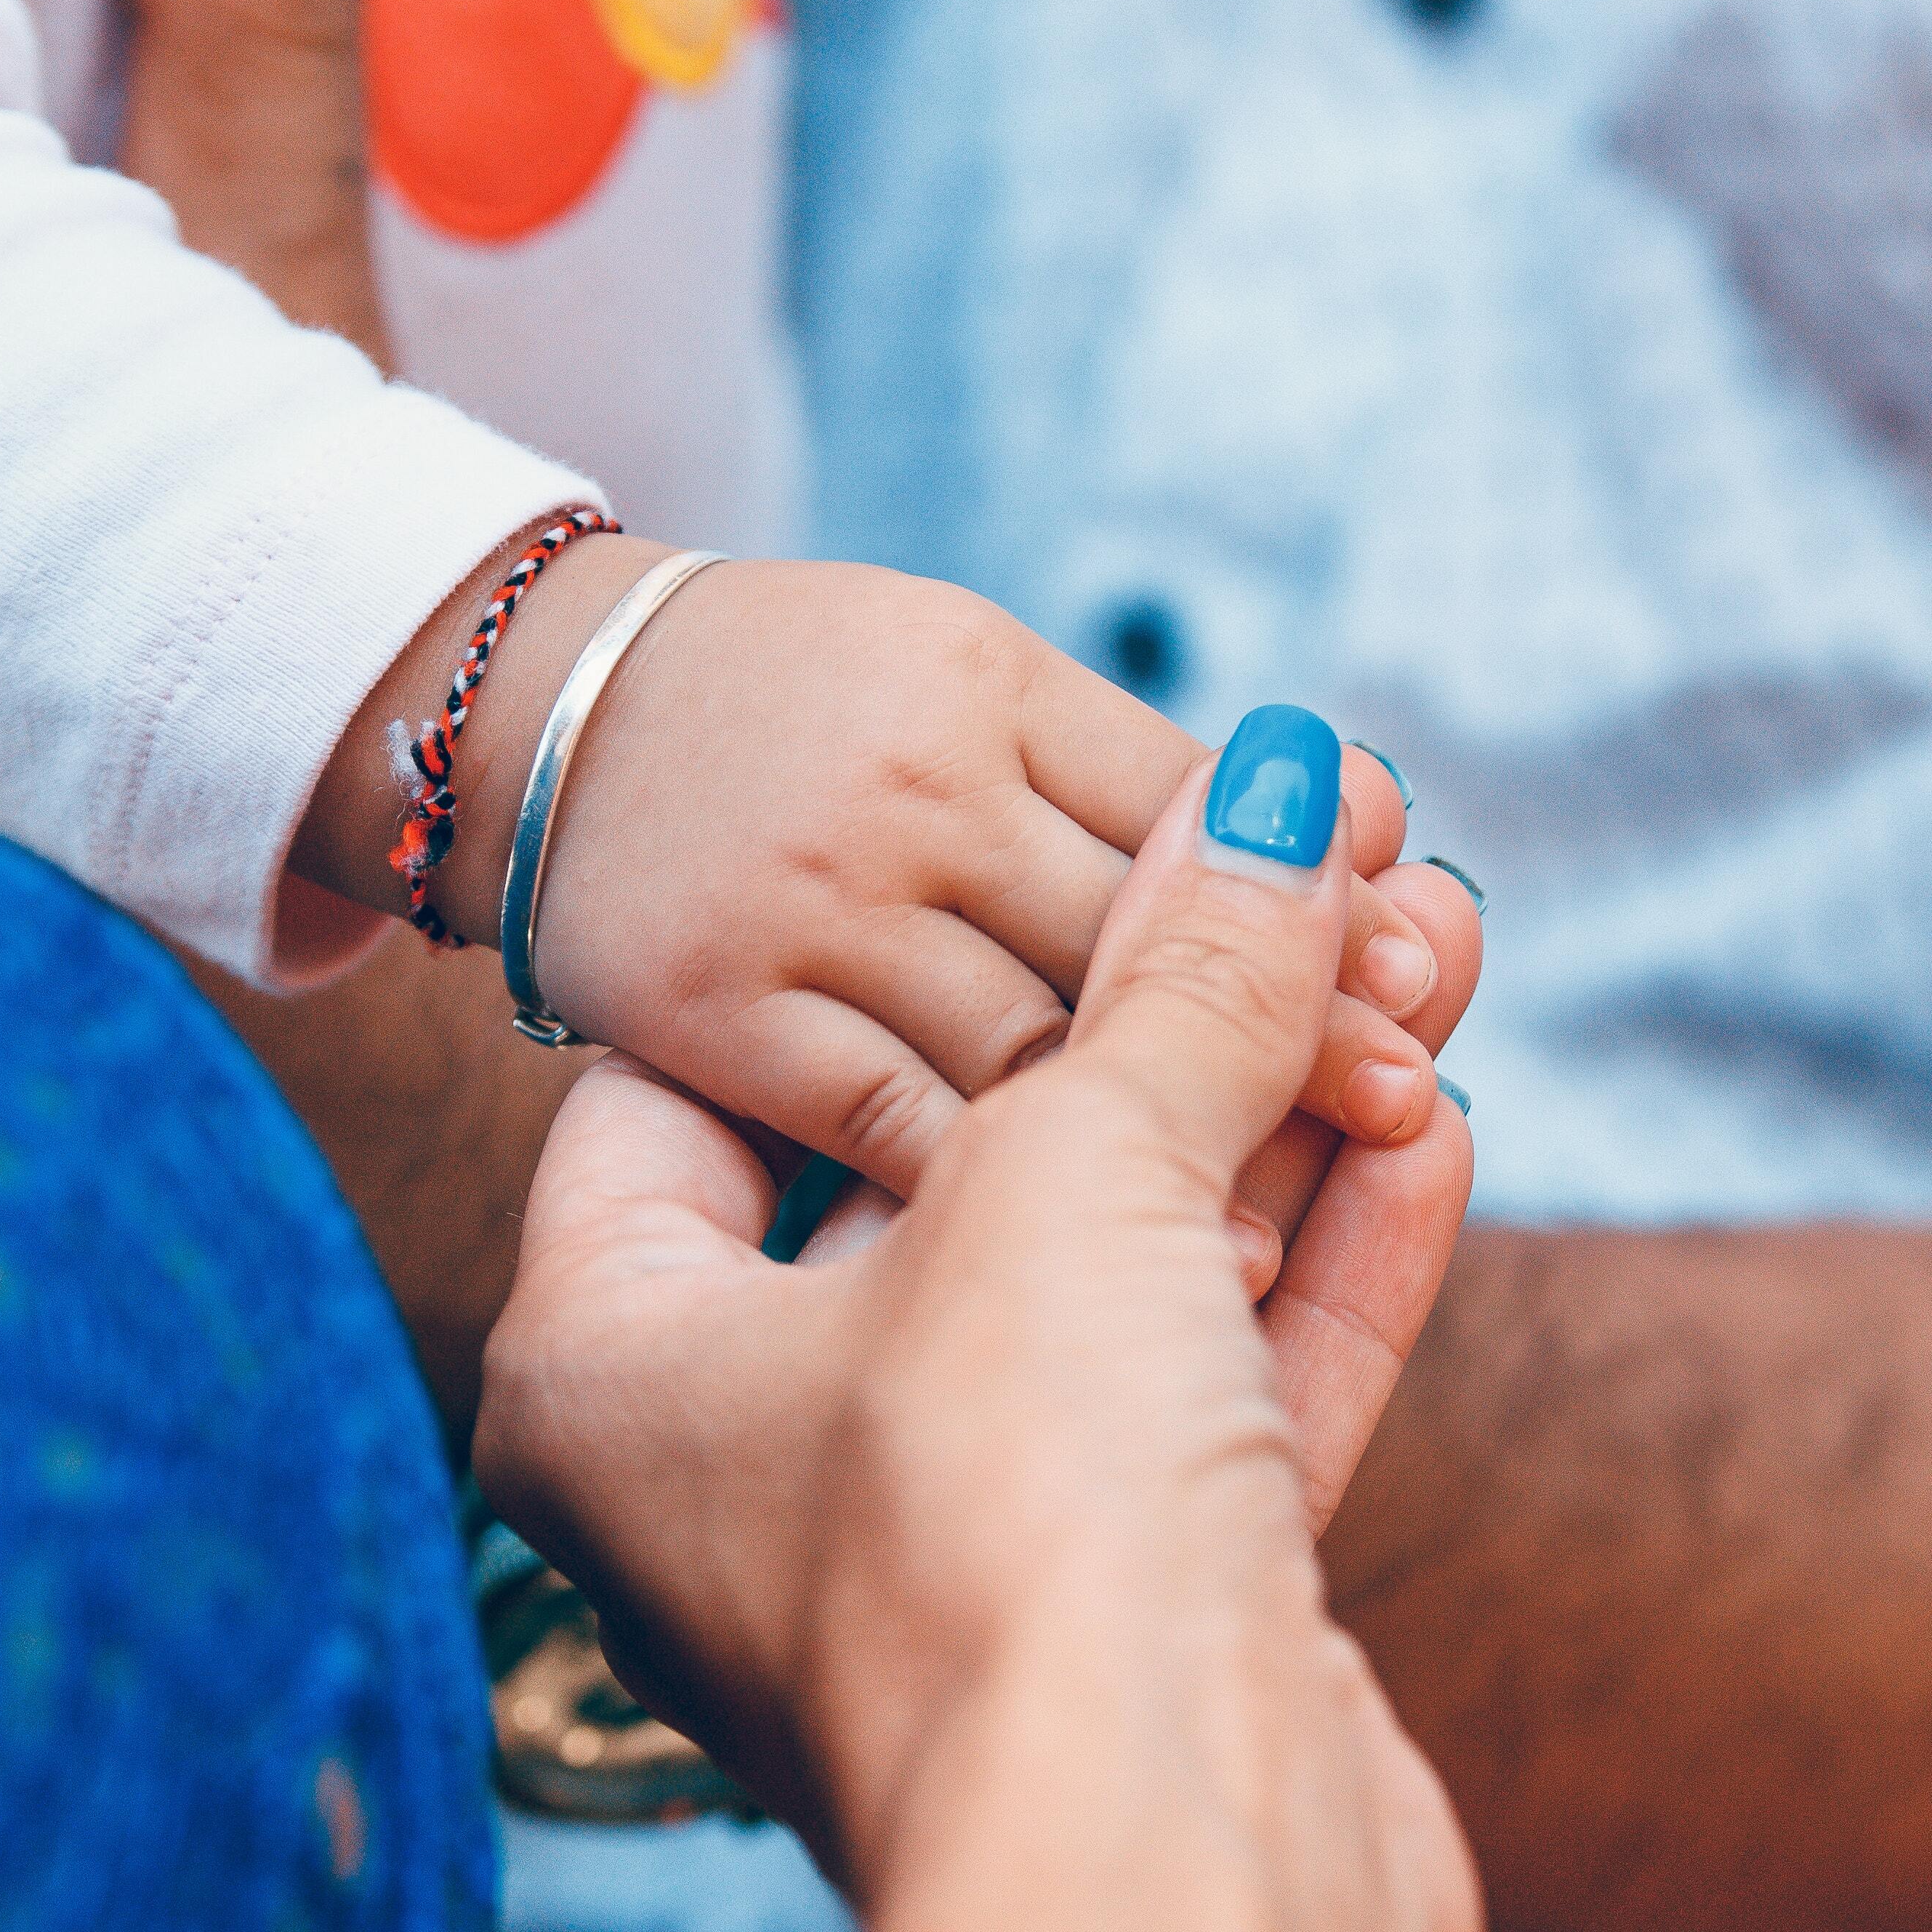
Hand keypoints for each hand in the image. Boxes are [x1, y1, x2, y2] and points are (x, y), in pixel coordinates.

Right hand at [296, 534, 1455, 1193]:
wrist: (515, 703)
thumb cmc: (793, 714)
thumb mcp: (966, 693)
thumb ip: (1131, 779)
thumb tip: (1344, 820)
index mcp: (982, 679)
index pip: (1183, 793)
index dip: (1309, 879)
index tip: (1416, 940)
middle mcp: (906, 785)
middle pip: (1136, 916)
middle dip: (1290, 998)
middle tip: (1405, 1069)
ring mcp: (809, 902)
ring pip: (1042, 1035)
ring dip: (1193, 1121)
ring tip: (1307, 1181)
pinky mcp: (718, 1011)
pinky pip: (897, 1124)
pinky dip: (1026, 1195)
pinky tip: (1134, 1252)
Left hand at [474, 706, 1483, 1872]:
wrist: (1161, 1887)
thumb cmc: (1005, 1518)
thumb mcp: (1079, 1173)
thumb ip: (1179, 977)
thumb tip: (1274, 795)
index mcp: (612, 1365)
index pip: (708, 1073)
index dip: (878, 932)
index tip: (1025, 820)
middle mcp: (754, 1474)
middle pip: (954, 1168)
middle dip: (1151, 1015)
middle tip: (1309, 876)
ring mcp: (950, 1562)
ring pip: (1120, 1283)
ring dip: (1278, 1122)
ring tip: (1422, 963)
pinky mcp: (1128, 1636)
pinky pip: (1219, 1403)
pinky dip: (1325, 1267)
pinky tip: (1427, 1132)